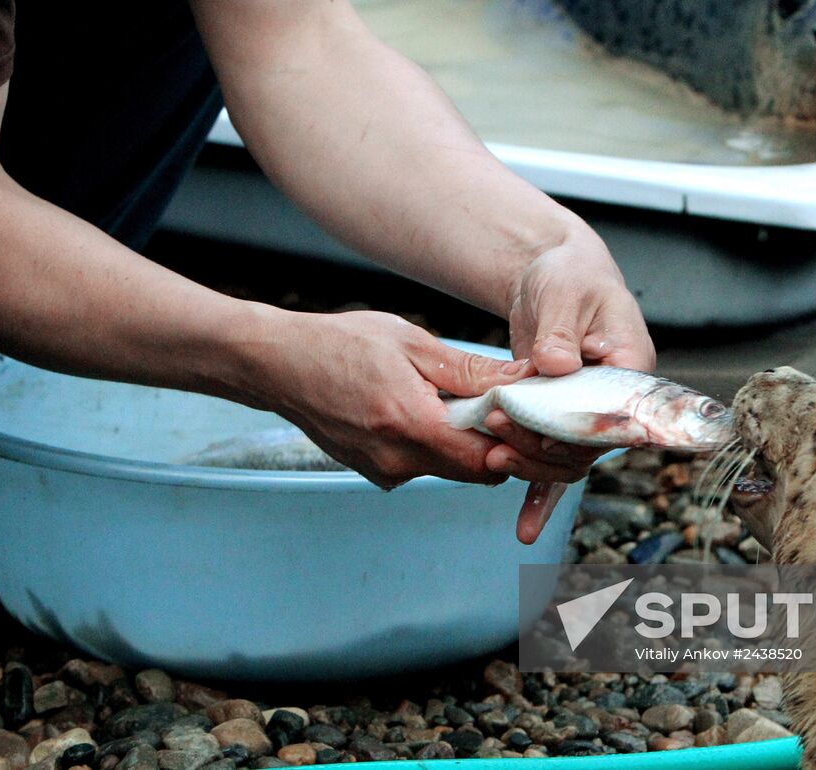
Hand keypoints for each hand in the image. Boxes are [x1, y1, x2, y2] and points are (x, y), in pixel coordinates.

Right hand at [244, 309, 600, 488]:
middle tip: (520, 414)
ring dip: (471, 444)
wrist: (275, 365)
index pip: (490, 459)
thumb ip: (470, 369)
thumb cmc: (340, 343)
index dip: (522, 446)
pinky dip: (440, 444)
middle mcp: (397, 461)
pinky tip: (435, 412)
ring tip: (479, 406)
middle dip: (505, 447)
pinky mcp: (373, 472)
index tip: (540, 423)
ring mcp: (383, 472)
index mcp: (411, 425)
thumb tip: (525, 379)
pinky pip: (423, 465)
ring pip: (452, 469)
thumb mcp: (412, 342)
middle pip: (477, 472)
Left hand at [487, 234, 656, 543]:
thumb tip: (555, 364)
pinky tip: (525, 532)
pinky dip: (539, 498)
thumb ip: (560, 330)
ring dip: (531, 463)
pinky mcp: (559, 421)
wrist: (554, 277)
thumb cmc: (570, 278)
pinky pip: (553, 464)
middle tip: (501, 425)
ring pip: (568, 459)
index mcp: (632, 367)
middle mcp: (616, 400)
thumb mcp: (564, 294)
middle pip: (589, 443)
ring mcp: (587, 414)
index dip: (583, 426)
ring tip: (492, 455)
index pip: (619, 412)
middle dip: (544, 443)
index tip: (546, 425)